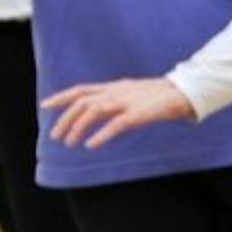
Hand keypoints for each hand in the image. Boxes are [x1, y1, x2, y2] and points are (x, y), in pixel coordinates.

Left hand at [45, 77, 194, 147]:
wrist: (186, 91)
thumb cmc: (162, 95)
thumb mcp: (135, 91)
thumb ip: (118, 97)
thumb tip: (103, 108)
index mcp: (115, 86)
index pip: (81, 89)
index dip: (62, 97)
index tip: (45, 105)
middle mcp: (117, 91)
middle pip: (83, 102)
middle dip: (65, 119)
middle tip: (56, 136)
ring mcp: (127, 101)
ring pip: (94, 111)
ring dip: (78, 128)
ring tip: (69, 143)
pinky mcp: (138, 114)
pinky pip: (115, 125)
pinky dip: (101, 135)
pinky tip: (91, 145)